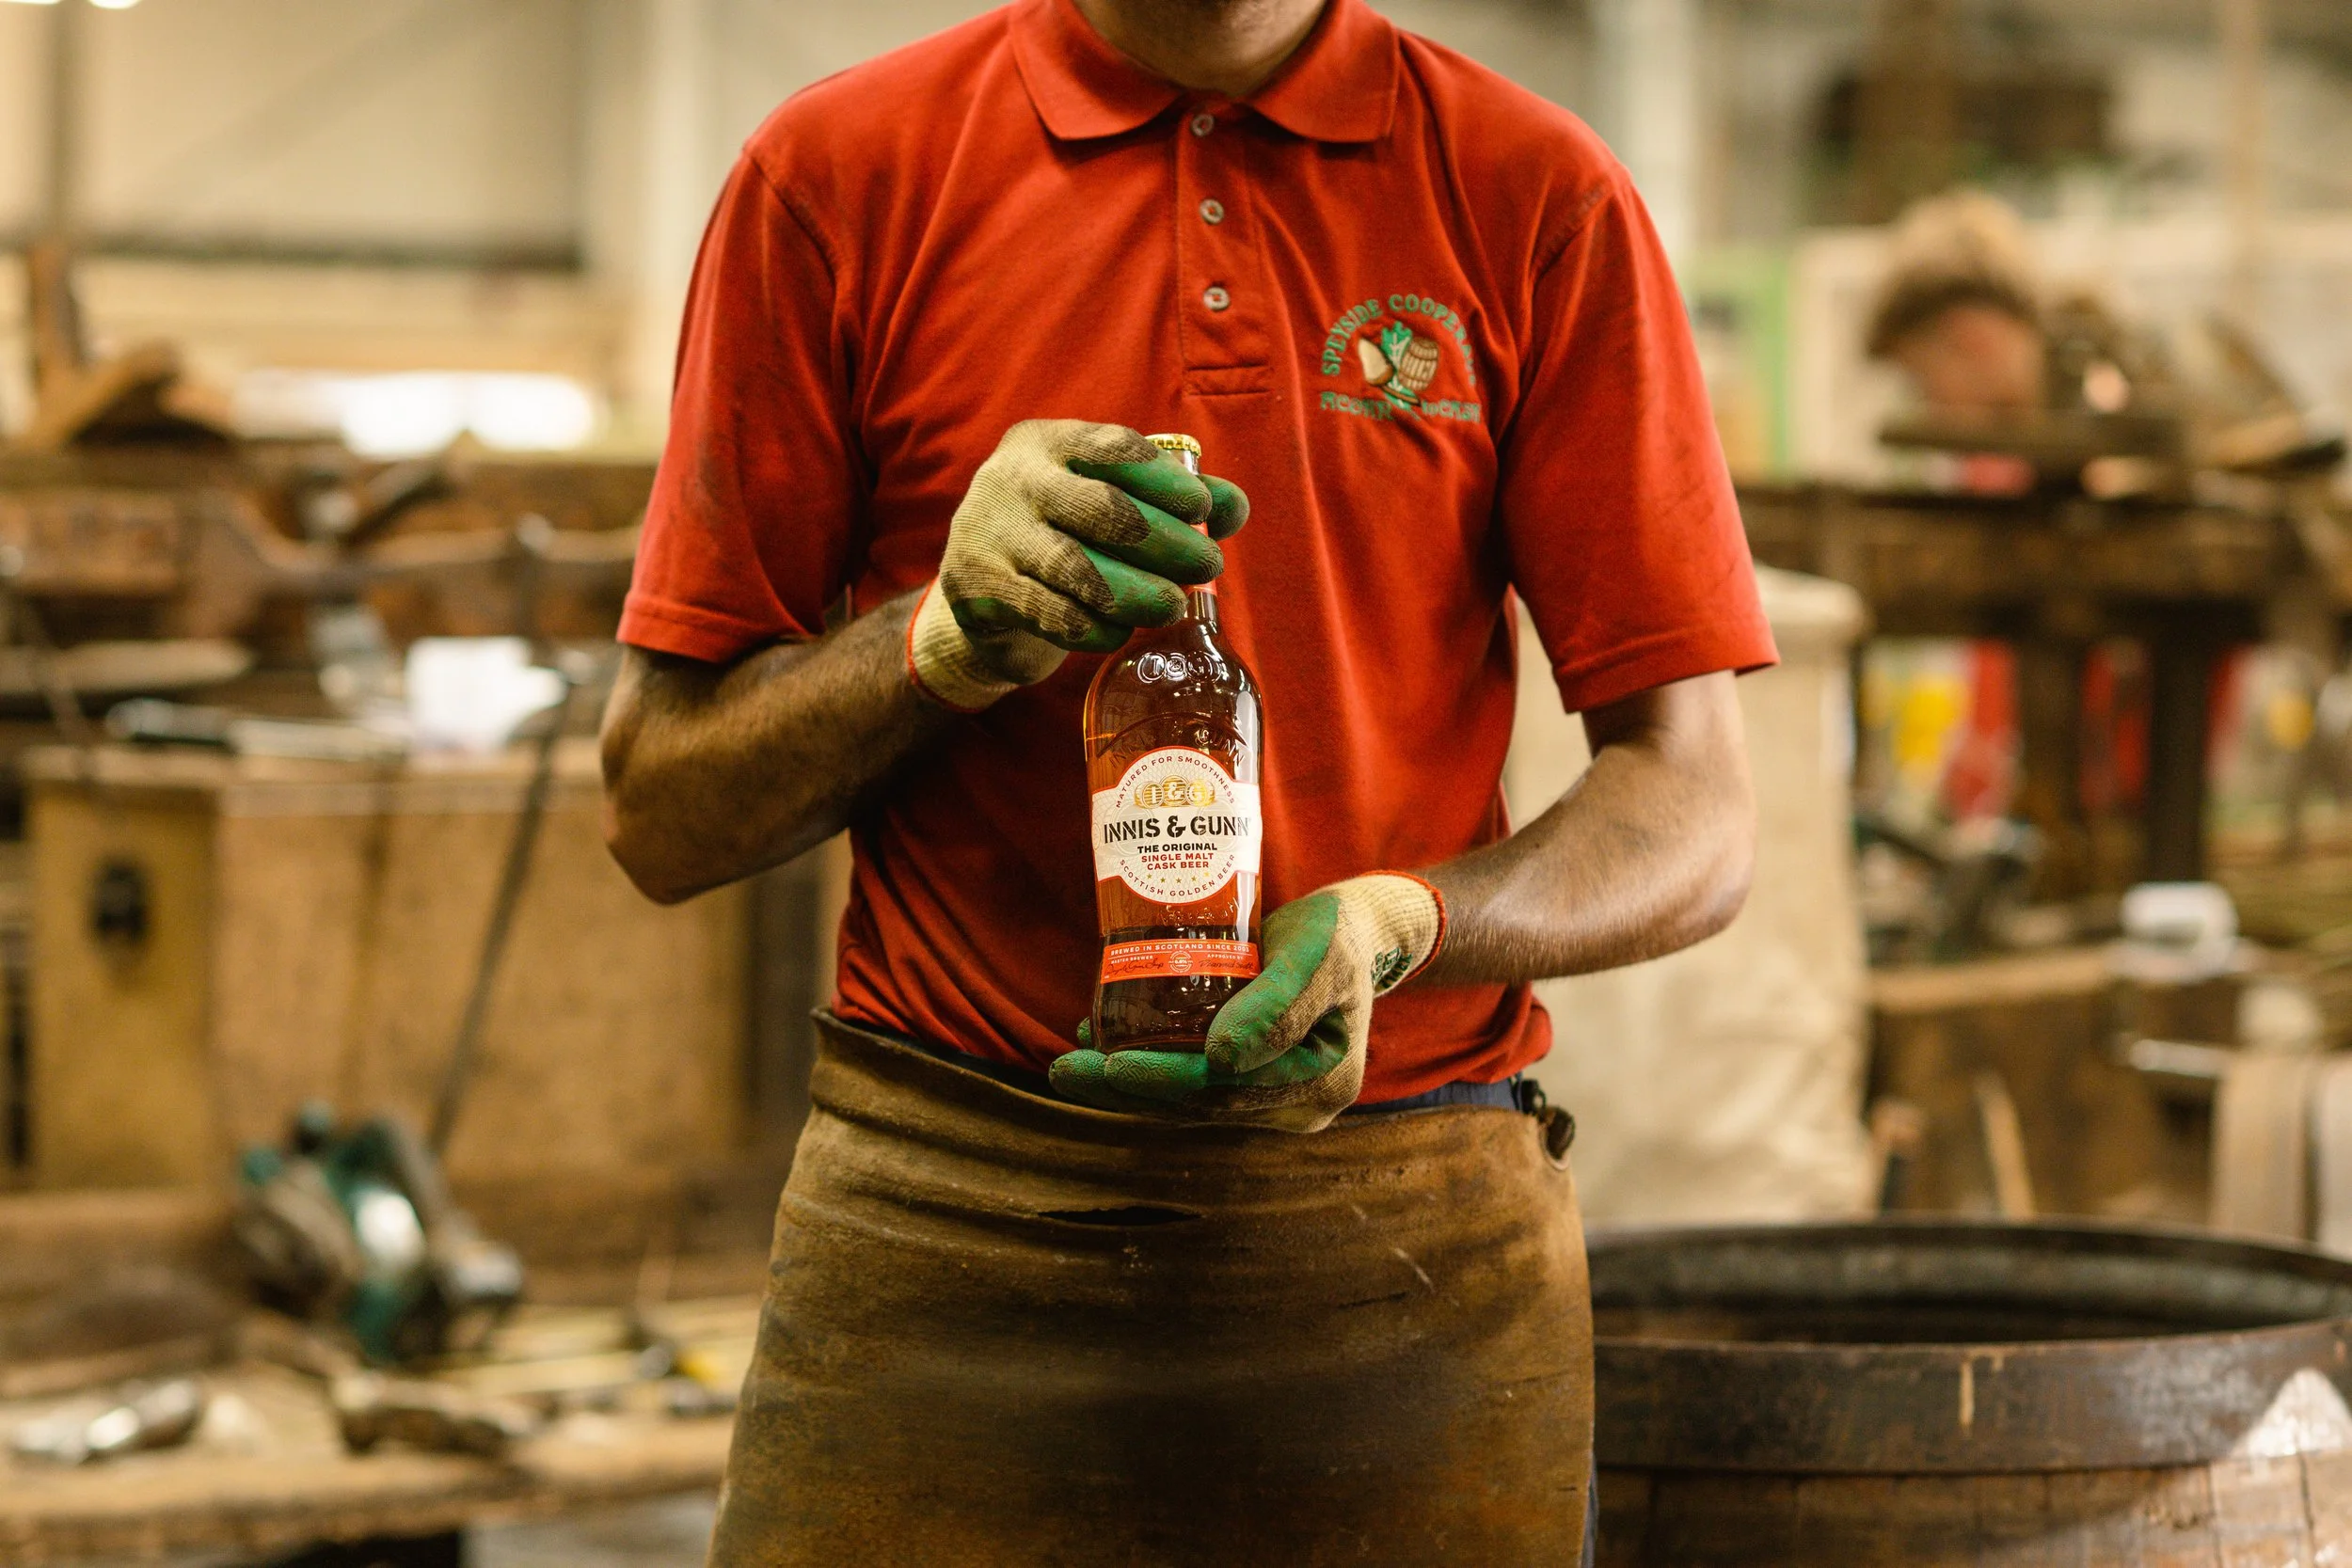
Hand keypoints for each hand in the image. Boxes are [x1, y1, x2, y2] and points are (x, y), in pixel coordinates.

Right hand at [906, 420, 1248, 710]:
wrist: (981, 589)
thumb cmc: (1063, 534)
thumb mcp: (1110, 501)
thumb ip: (1174, 499)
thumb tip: (1236, 508)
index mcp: (1047, 443)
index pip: (1114, 448)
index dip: (1166, 480)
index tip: (1204, 511)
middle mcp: (1011, 478)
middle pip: (1101, 508)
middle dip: (1165, 541)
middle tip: (1207, 566)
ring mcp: (988, 533)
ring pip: (1074, 566)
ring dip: (1135, 591)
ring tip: (1173, 607)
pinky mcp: (977, 589)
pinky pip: (1050, 612)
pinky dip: (1094, 627)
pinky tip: (1121, 632)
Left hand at [1050, 874, 1444, 1132]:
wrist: (1356, 930)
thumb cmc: (1339, 934)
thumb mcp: (1317, 956)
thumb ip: (1277, 1005)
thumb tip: (1218, 1059)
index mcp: (1322, 1085)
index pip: (1229, 1092)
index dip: (1166, 1080)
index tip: (1112, 1064)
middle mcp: (1296, 1104)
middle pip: (1200, 1104)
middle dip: (1128, 1089)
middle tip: (1064, 1070)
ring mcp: (1272, 1095)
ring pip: (1189, 1097)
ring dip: (1125, 1084)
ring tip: (1069, 1063)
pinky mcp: (1250, 1075)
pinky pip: (1192, 1079)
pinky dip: (1146, 1063)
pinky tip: (1102, 1041)